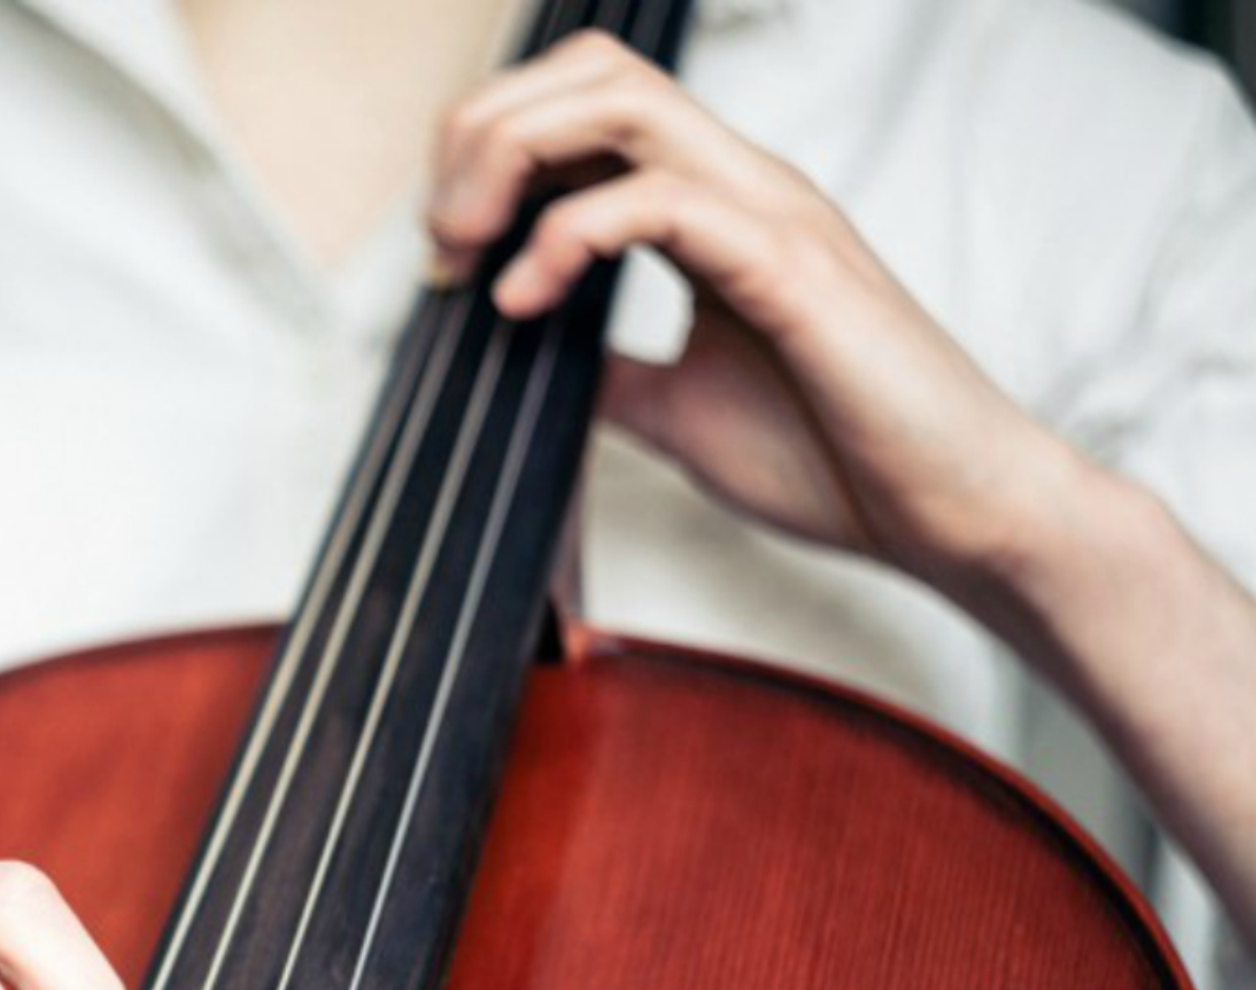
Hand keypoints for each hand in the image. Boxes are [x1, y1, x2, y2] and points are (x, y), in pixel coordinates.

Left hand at [426, 31, 1086, 597]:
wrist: (951, 513)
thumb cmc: (837, 459)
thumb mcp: (679, 411)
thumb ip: (610, 373)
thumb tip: (534, 367)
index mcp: (713, 209)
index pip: (587, 110)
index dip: (492, 155)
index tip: (447, 256)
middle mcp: (739, 187)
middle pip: (590, 73)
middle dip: (483, 134)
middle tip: (442, 241)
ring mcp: (767, 213)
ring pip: (619, 100)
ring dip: (511, 159)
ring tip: (468, 251)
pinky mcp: (789, 265)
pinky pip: (658, 199)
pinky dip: (566, 239)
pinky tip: (527, 302)